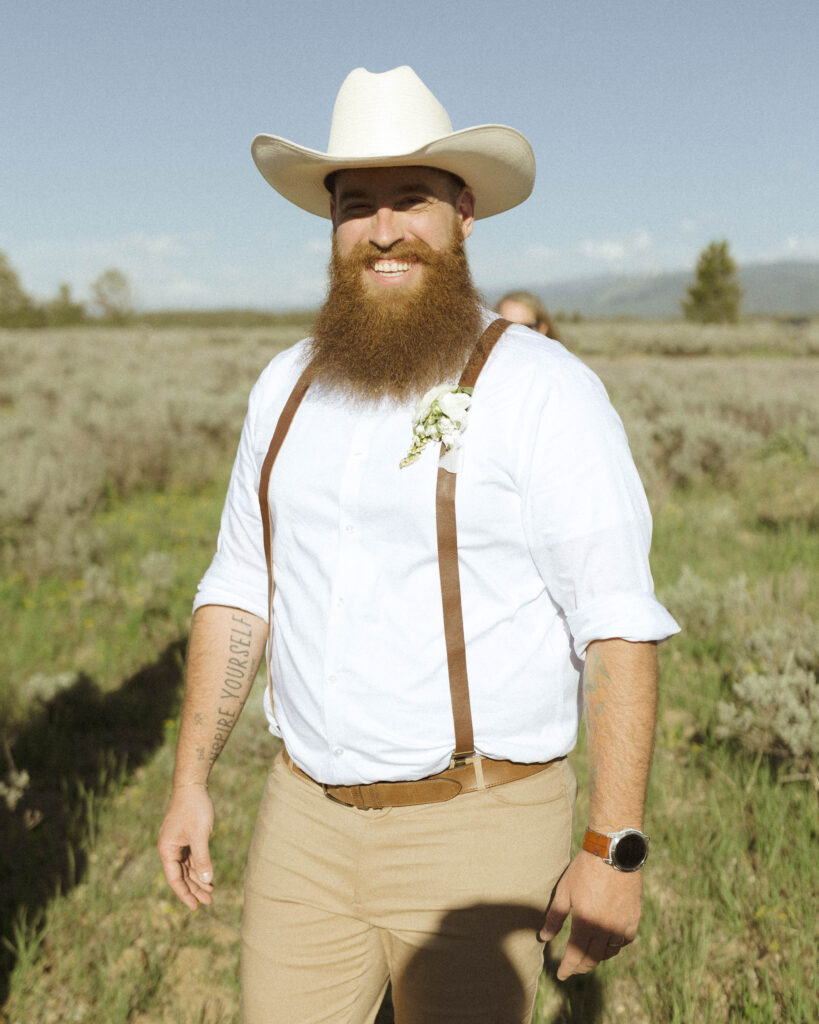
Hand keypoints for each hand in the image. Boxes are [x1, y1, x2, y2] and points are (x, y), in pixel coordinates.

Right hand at [157, 784, 214, 910]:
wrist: (192, 785)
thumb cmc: (194, 808)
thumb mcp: (200, 835)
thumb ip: (202, 858)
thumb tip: (207, 880)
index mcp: (167, 849)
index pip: (175, 879)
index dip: (185, 894)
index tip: (195, 907)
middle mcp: (170, 848)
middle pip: (181, 875)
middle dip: (194, 888)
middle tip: (209, 902)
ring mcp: (178, 842)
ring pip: (187, 867)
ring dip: (198, 878)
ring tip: (211, 891)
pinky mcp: (186, 837)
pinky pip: (192, 857)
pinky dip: (200, 866)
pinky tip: (209, 875)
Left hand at [540, 850, 641, 979]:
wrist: (613, 853)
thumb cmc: (585, 870)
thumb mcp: (564, 891)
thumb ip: (555, 917)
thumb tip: (544, 937)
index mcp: (586, 922)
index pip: (576, 955)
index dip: (568, 968)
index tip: (561, 975)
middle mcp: (605, 928)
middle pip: (593, 958)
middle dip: (581, 966)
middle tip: (572, 969)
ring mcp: (622, 925)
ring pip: (609, 952)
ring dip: (597, 957)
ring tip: (587, 956)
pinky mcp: (633, 918)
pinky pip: (624, 941)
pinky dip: (614, 946)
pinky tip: (607, 943)